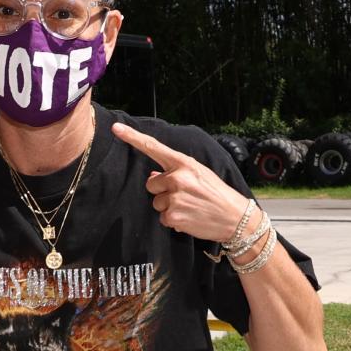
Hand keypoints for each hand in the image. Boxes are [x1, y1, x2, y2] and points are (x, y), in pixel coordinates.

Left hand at [111, 121, 257, 241]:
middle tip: (184, 196)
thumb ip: (176, 172)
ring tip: (189, 208)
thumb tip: (153, 175)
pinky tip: (189, 218)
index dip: (132, 138)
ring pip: (156, 203)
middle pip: (151, 184)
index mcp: (184, 163)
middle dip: (162, 191)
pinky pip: (163, 219)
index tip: (116, 129)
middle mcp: (177, 177)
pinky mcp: (173, 216)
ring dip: (169, 207)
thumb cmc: (217, 194)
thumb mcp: (200, 175)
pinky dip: (174, 221)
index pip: (153, 147)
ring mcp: (174, 197)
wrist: (235, 218)